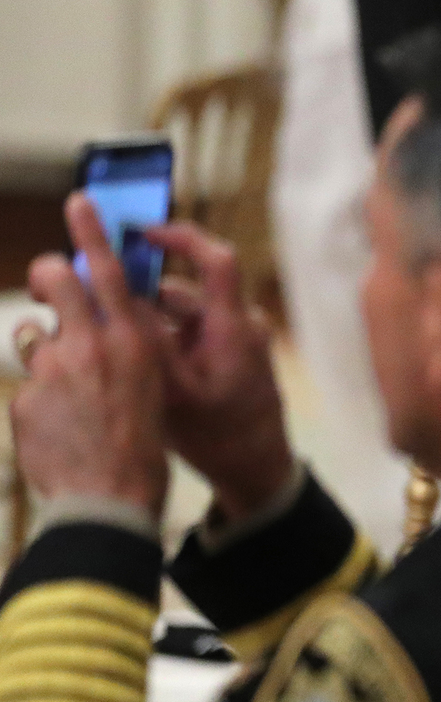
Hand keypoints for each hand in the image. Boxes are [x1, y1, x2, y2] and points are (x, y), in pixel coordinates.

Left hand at [9, 195, 169, 517]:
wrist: (110, 499)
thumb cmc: (142, 446)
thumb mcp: (152, 387)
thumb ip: (124, 351)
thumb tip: (99, 326)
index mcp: (133, 341)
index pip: (107, 270)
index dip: (91, 231)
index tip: (79, 201)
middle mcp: (91, 345)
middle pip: (55, 280)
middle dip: (47, 275)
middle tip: (48, 282)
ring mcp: (53, 370)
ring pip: (33, 336)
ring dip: (44, 349)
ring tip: (64, 385)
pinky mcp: (26, 398)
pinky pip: (28, 384)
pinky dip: (40, 399)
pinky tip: (57, 426)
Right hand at [141, 221, 294, 526]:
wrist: (256, 468)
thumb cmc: (221, 438)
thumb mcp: (174, 392)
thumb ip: (148, 344)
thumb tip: (119, 300)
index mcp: (233, 328)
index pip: (217, 260)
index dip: (180, 237)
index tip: (141, 231)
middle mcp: (239, 325)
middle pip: (185, 287)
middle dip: (141, 287)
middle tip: (100, 293)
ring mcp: (237, 338)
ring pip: (184, 310)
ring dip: (149, 315)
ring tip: (111, 331)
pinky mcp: (230, 351)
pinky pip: (193, 329)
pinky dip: (164, 332)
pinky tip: (136, 352)